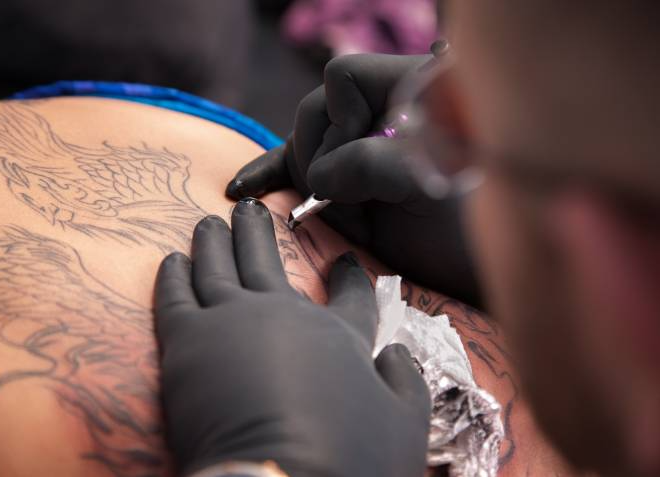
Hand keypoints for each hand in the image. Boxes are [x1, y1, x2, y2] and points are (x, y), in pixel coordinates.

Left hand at [154, 198, 430, 476]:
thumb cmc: (350, 459)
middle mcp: (283, 314)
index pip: (349, 294)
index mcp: (338, 334)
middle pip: (266, 258)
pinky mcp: (187, 341)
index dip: (347, 275)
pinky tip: (172, 259)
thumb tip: (398, 354)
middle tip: (250, 208)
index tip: (342, 260)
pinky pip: (176, 293)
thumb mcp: (405, 424)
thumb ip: (404, 381)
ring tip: (209, 221)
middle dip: (258, 229)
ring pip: (217, 264)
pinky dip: (173, 273)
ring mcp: (232, 321)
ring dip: (213, 239)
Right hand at [226, 54, 480, 305]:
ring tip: (327, 214)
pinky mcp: (346, 185)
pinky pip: (294, 169)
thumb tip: (321, 179)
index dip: (340, 117)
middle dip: (320, 158)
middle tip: (346, 202)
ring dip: (299, 178)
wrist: (477, 276)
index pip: (345, 77)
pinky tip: (241, 190)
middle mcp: (379, 118)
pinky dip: (269, 177)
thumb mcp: (431, 182)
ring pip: (304, 145)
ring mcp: (359, 153)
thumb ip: (372, 164)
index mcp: (410, 94)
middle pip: (317, 113)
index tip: (362, 162)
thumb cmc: (474, 227)